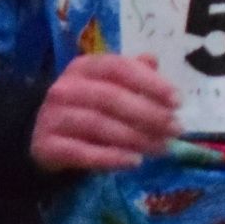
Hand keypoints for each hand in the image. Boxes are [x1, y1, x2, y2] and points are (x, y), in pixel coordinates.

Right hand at [32, 55, 179, 171]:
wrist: (46, 136)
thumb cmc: (90, 107)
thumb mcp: (111, 85)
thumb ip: (134, 73)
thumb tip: (153, 61)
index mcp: (85, 67)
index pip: (120, 68)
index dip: (151, 83)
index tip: (178, 101)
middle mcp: (65, 88)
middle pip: (111, 98)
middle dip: (149, 114)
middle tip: (176, 129)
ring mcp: (52, 117)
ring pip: (98, 125)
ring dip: (135, 138)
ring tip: (162, 148)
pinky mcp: (46, 145)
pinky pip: (81, 153)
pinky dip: (110, 158)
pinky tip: (134, 162)